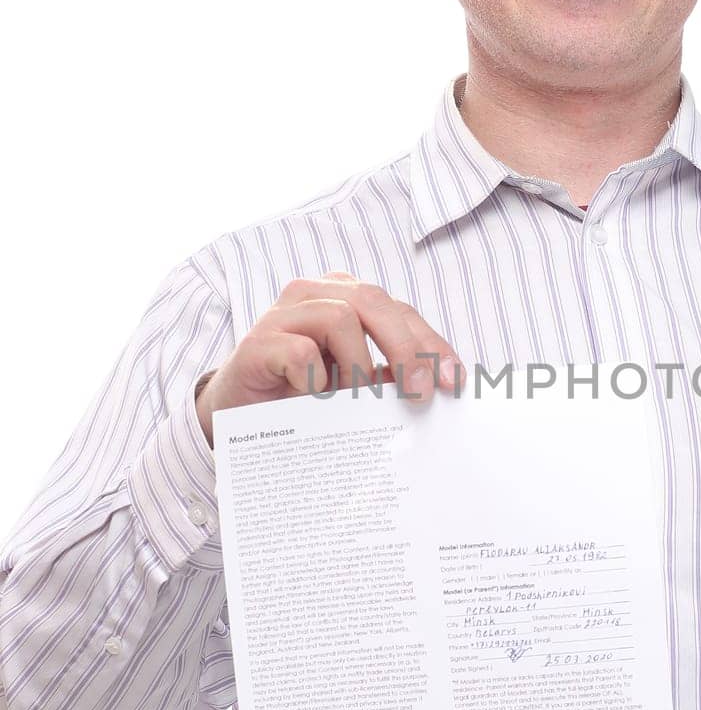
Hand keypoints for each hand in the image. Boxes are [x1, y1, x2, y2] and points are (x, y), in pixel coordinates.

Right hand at [194, 272, 463, 446]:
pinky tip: (315, 399)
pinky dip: (317, 379)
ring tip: (358, 401)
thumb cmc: (303, 394)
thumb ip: (390, 377)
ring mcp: (283, 314)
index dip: (430, 344)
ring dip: (358, 366)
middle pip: (374, 301)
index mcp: (346, 297)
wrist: (237, 415)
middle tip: (422, 393)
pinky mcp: (258, 342)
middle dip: (407, 347)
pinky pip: (301, 351)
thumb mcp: (355, 385)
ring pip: (341, 318)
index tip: (453, 381)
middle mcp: (315, 294)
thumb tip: (438, 389)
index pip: (400, 311)